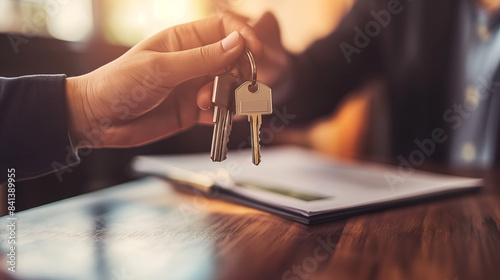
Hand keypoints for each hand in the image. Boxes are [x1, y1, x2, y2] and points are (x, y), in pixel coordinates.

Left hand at [66, 15, 261, 147]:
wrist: (98, 119)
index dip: (243, 37)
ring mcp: (194, 86)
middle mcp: (193, 61)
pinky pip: (220, 110)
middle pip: (233, 60)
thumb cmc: (119, 84)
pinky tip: (216, 118)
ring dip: (228, 97)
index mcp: (183, 40)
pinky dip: (225, 115)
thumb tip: (238, 42)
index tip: (254, 53)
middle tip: (230, 88)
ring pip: (230, 87)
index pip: (224, 28)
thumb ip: (202, 58)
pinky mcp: (193, 111)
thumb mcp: (161, 69)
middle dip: (237, 74)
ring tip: (206, 106)